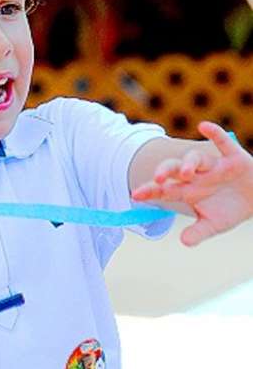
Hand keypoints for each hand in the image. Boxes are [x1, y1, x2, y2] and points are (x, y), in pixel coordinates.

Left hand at [132, 122, 252, 246]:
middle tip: (158, 179)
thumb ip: (199, 232)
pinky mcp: (233, 158)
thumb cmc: (230, 209)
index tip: (135, 195)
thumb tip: (184, 242)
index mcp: (187, 190)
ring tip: (186, 173)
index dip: (149, 191)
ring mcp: (213, 166)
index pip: (164, 188)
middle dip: (164, 171)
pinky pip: (222, 142)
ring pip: (195, 158)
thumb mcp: (214, 224)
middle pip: (174, 169)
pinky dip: (214, 133)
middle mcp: (196, 175)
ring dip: (188, 163)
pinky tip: (203, 126)